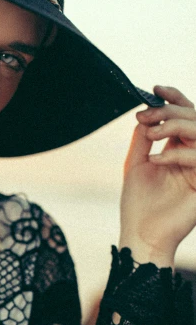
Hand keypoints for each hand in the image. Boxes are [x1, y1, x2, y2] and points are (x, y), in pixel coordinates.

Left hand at [119, 85, 195, 267]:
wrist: (141, 235)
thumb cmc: (137, 205)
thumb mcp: (136, 164)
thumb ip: (143, 138)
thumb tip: (145, 112)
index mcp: (178, 149)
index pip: (184, 116)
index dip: (173, 99)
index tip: (155, 89)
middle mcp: (193, 156)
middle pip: (195, 119)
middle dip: (170, 112)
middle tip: (146, 116)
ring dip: (174, 126)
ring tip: (150, 134)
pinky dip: (177, 154)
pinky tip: (155, 160)